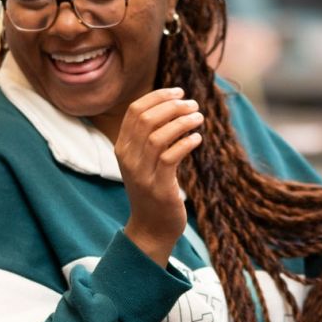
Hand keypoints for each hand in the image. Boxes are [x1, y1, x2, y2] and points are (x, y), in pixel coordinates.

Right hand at [116, 87, 204, 263]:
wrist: (151, 228)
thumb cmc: (153, 190)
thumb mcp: (146, 161)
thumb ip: (152, 137)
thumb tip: (175, 107)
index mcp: (122, 148)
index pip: (135, 111)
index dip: (158, 96)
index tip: (179, 92)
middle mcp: (128, 158)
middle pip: (146, 119)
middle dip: (172, 106)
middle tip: (193, 105)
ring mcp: (141, 174)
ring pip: (158, 136)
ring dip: (182, 122)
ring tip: (199, 118)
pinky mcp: (158, 187)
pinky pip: (170, 158)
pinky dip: (185, 144)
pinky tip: (197, 139)